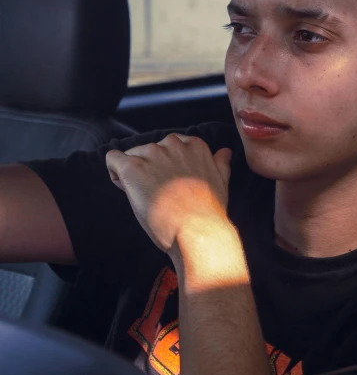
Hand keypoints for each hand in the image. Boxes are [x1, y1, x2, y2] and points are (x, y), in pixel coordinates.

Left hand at [105, 134, 231, 253]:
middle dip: (148, 168)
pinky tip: (125, 188)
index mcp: (193, 145)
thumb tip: (224, 152)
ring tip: (142, 196)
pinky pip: (113, 159)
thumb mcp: (222, 182)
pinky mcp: (132, 167)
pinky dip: (115, 172)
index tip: (167, 182)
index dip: (165, 165)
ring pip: (131, 155)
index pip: (170, 145)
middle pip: (149, 150)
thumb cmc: (208, 212)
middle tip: (155, 192)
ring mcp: (151, 154)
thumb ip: (220, 163)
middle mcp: (172, 144)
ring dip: (132, 172)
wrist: (197, 231)